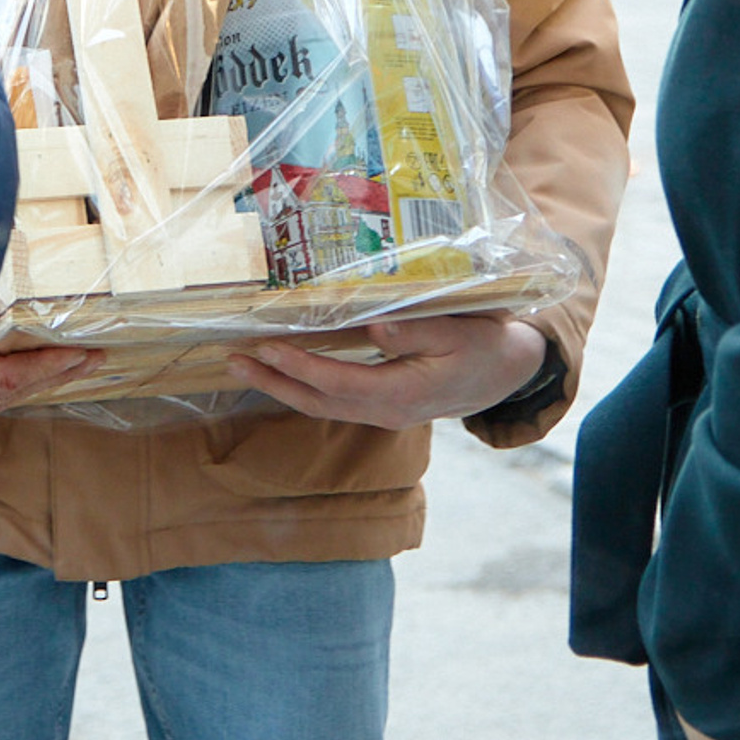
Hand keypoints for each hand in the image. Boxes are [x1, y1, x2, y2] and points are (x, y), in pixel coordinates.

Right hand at [0, 297, 100, 426]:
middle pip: (10, 393)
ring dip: (47, 381)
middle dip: (55, 374)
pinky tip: (54, 371)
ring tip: (85, 363)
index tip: (78, 353)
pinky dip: (27, 384)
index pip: (2, 378)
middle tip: (96, 356)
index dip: (43, 367)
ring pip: (6, 400)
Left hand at [227, 314, 548, 430]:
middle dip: (273, 381)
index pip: (338, 384)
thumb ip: (417, 331)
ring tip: (244, 364)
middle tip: (233, 359)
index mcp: (402, 395)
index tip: (267, 346)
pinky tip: (282, 369)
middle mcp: (385, 410)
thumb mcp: (458, 333)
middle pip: (318, 401)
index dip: (300, 367)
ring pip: (322, 404)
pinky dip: (303, 385)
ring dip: (281, 385)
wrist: (507, 373)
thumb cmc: (482, 345)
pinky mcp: (381, 404)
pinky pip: (333, 399)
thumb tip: (374, 328)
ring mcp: (382, 411)